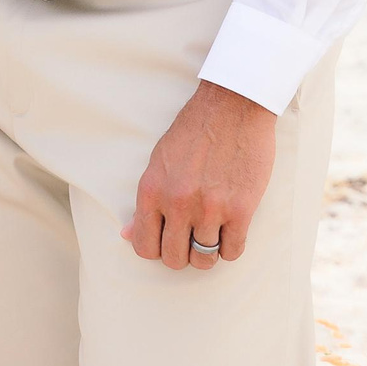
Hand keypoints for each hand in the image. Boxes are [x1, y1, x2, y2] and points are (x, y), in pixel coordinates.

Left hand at [122, 81, 276, 270]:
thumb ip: (146, 202)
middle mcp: (177, 203)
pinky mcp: (241, 209)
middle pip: (174, 258)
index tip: (168, 240)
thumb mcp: (159, 161)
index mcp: (152, 190)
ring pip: (204, 259)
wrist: (234, 106)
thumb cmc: (195, 130)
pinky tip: (231, 230)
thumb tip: (126, 234)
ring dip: (208, 251)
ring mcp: (209, 208)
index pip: (144, 246)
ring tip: (213, 233)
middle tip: (192, 238)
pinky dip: (231, 246)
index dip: (156, 249)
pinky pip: (233, 251)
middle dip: (182, 254)